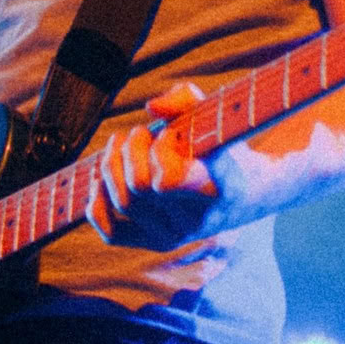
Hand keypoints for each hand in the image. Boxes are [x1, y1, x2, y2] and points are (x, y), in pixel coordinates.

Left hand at [85, 83, 219, 250]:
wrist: (245, 193)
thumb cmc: (222, 146)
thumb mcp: (214, 115)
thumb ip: (186, 99)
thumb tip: (152, 108)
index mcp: (220, 188)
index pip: (169, 180)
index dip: (158, 150)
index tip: (170, 133)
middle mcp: (198, 220)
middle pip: (139, 186)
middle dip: (131, 148)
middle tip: (141, 131)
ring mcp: (177, 237)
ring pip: (123, 203)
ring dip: (113, 164)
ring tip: (124, 144)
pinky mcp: (158, 244)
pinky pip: (112, 233)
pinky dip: (99, 202)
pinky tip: (108, 178)